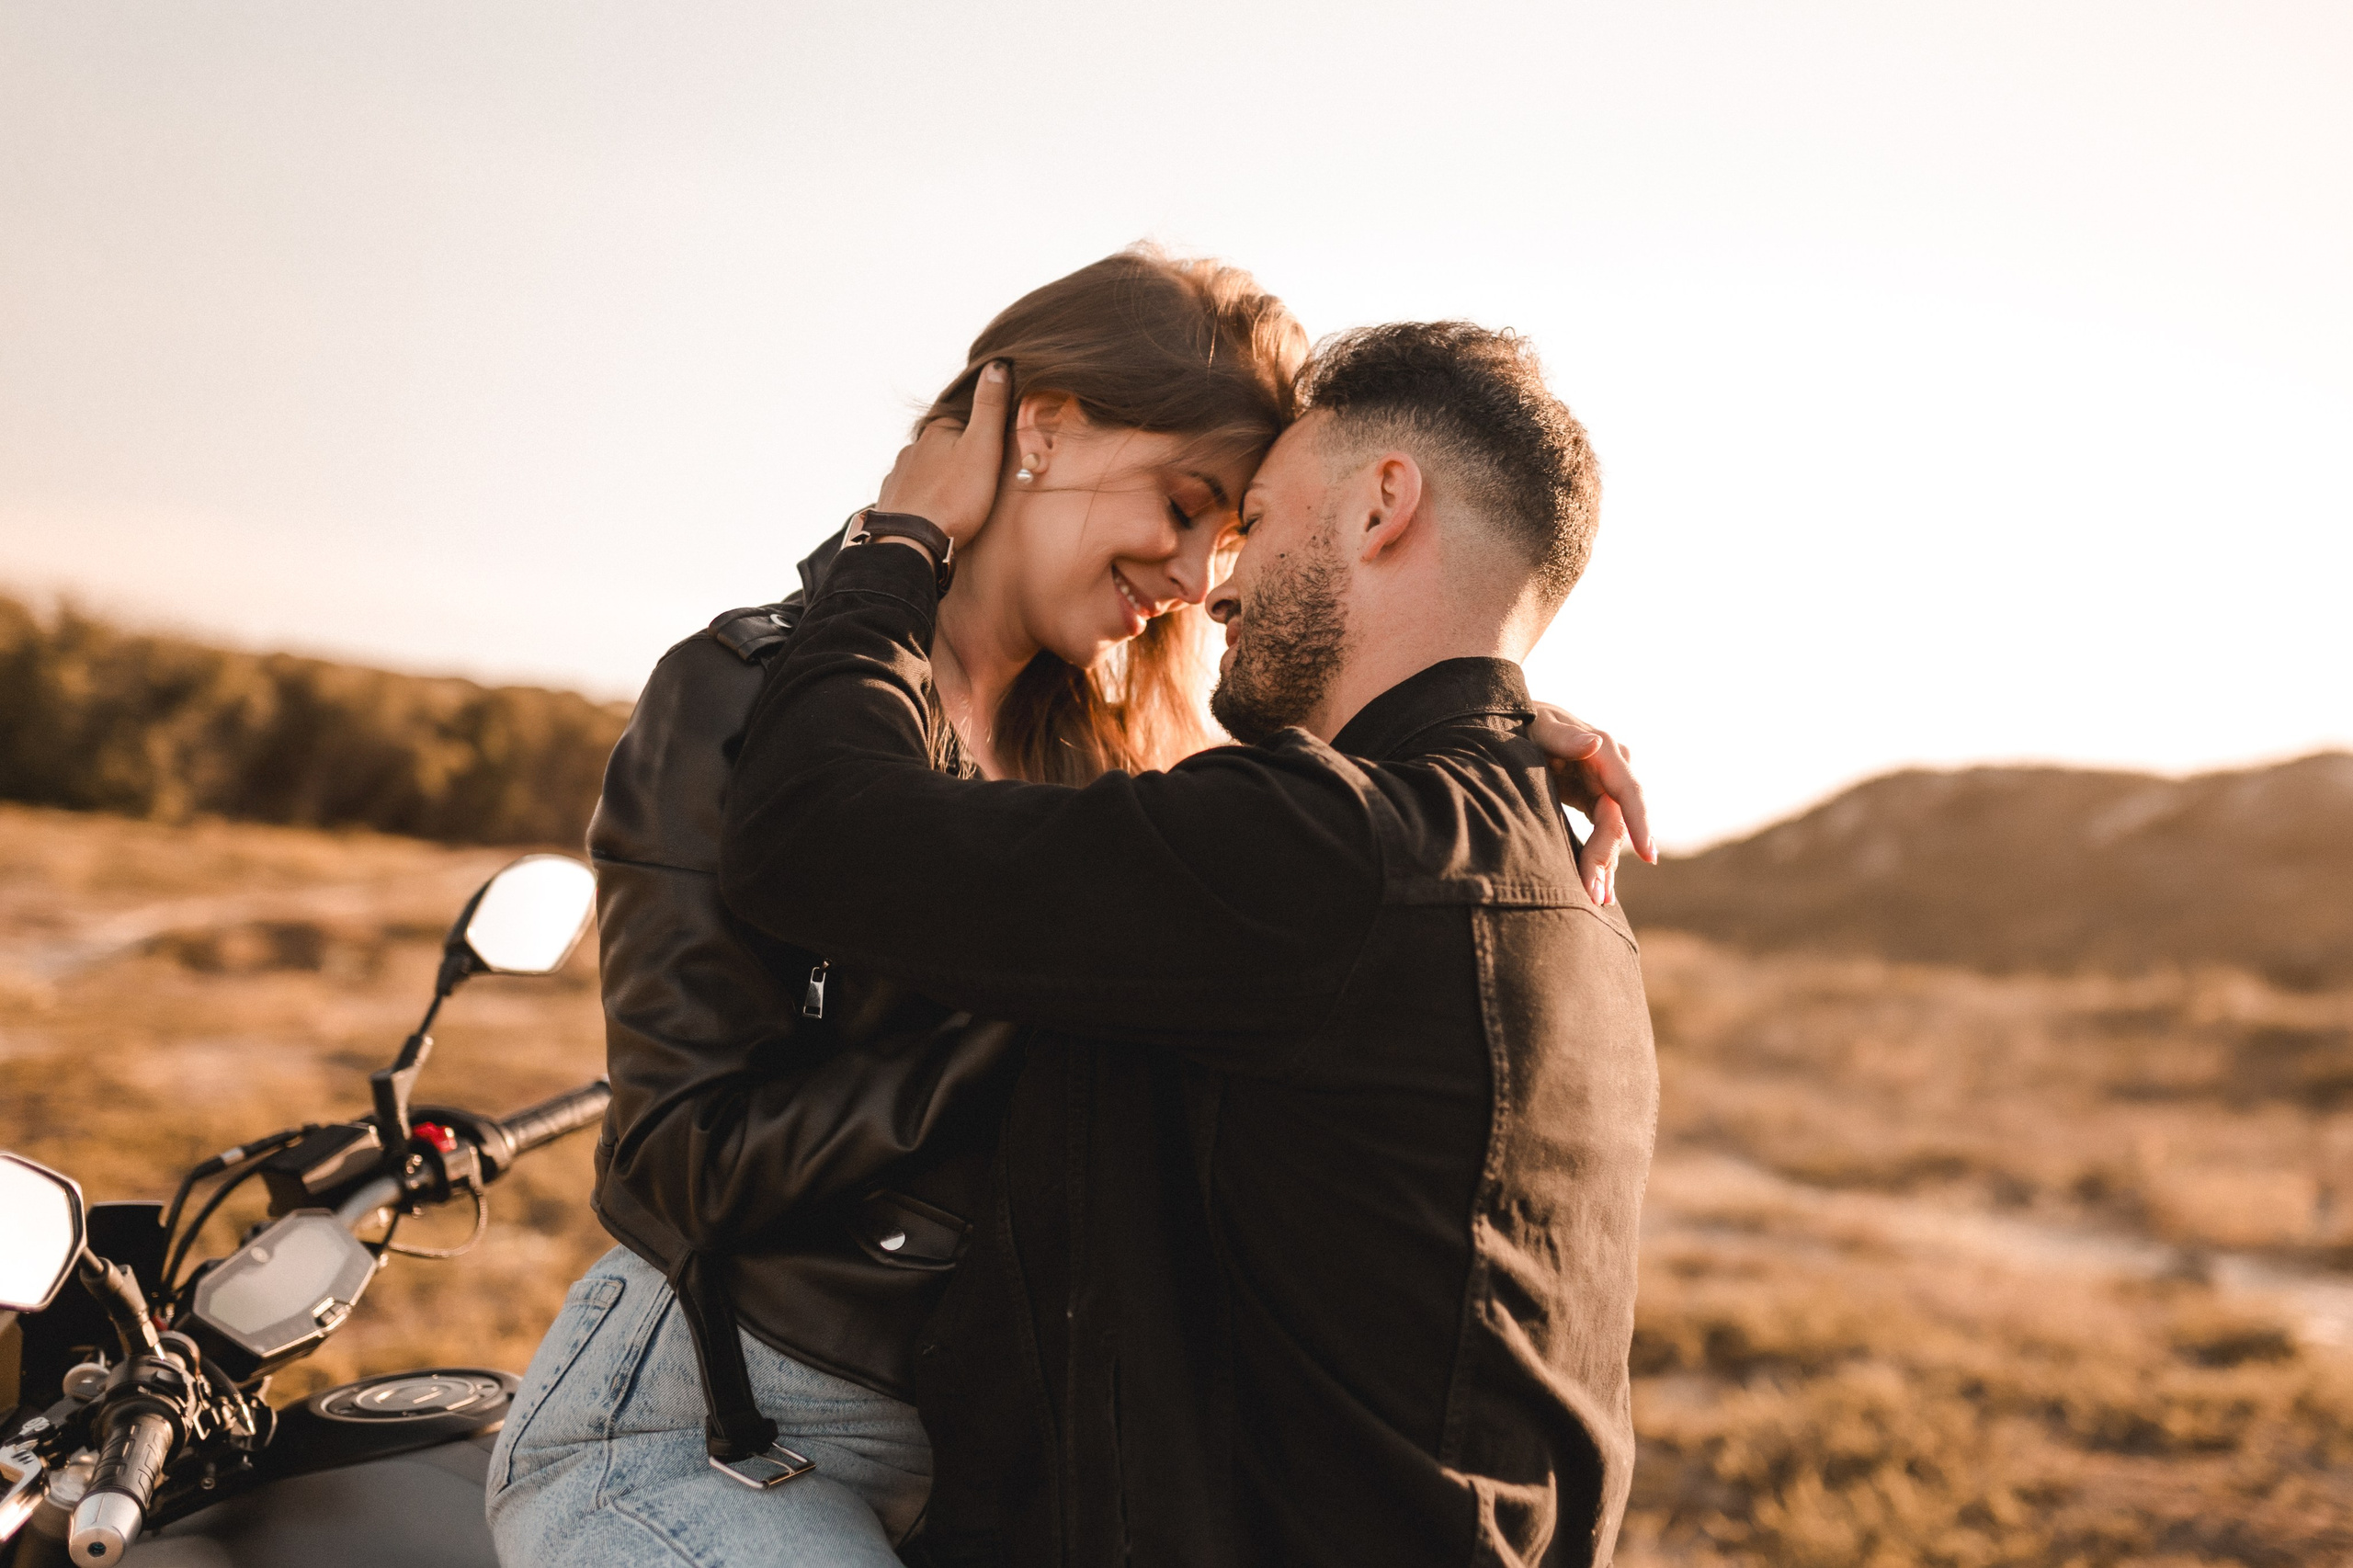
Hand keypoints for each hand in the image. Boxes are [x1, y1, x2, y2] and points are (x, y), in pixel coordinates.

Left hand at [875, 361, 1010, 552]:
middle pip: (943, 446)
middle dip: (960, 457)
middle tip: (982, 480)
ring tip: (960, 499)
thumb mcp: (983, 447)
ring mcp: (898, 475)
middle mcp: (912, 448)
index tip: (996, 452)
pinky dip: (925, 499)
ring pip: (926, 470)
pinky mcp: (892, 501)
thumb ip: (990, 407)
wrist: (911, 543)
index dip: (982, 434)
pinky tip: (935, 512)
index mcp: (937, 430)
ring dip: (941, 479)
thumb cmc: (954, 497)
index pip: (964, 421)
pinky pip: (913, 494)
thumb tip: (996, 364)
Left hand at [1527, 702, 1654, 907]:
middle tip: (1595, 895)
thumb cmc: (1526, 722)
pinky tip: (1601, 892)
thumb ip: (1563, 737)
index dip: (1640, 823)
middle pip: (1619, 822)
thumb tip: (1594, 744)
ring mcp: (1606, 788)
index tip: (1649, 855)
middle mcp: (1613, 771)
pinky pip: (1603, 835)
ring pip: (1613, 834)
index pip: (1628, 791)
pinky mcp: (1594, 802)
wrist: (1517, 724)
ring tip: (1597, 902)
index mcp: (1605, 752)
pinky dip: (1601, 861)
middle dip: (1608, 858)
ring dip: (1606, 867)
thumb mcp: (1539, 725)